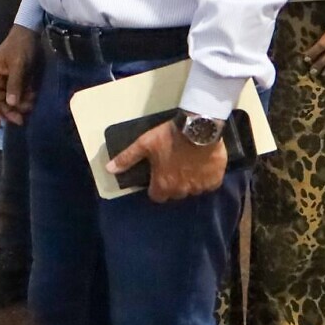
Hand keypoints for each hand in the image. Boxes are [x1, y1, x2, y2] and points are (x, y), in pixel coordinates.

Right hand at [0, 25, 41, 126]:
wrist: (31, 33)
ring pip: (11, 99)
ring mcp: (9, 80)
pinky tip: (33, 99)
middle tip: (20, 121)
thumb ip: (14, 84)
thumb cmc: (20, 47)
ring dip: (19, 105)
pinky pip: (20, 94)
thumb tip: (11, 104)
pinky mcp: (19, 79)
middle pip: (0, 100)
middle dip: (9, 111)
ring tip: (30, 107)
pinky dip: (26, 98)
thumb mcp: (18, 65)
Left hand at [107, 120, 227, 202]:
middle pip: (175, 194)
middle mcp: (182, 190)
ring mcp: (200, 186)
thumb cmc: (169, 137)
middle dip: (172, 185)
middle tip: (172, 168)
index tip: (157, 178)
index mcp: (163, 184)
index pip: (156, 197)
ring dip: (189, 182)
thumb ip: (127, 158)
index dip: (155, 188)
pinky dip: (205, 179)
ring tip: (188, 166)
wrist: (199, 128)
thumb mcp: (144, 144)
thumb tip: (109, 170)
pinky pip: (209, 185)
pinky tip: (202, 167)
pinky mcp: (215, 180)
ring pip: (192, 190)